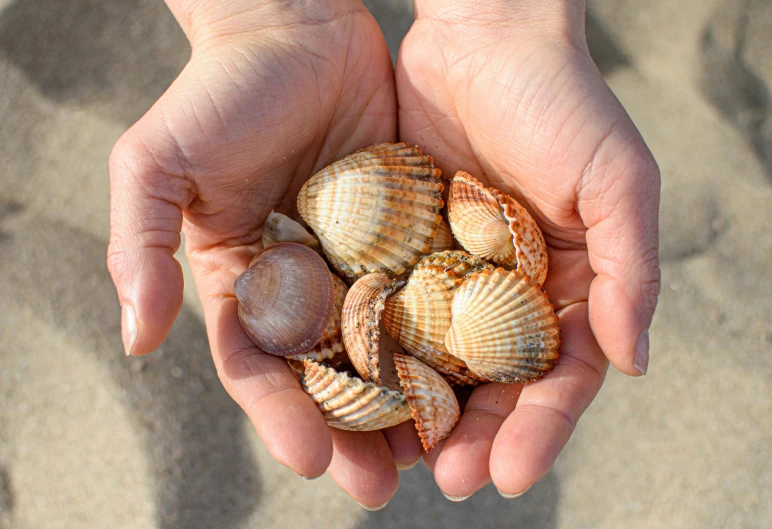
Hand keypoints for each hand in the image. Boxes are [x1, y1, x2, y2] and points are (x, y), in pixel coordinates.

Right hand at [107, 0, 420, 507]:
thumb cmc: (218, 92)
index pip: (260, 365)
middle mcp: (302, 283)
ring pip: (385, 345)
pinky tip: (470, 373)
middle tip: (379, 485)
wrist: (293, 27)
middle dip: (350, 431)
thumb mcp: (158, 165)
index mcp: (242, 282)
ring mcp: (358, 261)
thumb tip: (137, 339)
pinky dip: (444, 334)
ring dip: (404, 403)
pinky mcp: (406, 232)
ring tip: (433, 453)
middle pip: (327, 372)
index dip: (282, 413)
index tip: (314, 459)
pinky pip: (428, 289)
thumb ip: (142, 248)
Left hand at [397, 0, 660, 497]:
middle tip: (443, 479)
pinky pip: (381, 308)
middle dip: (471, 435)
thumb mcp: (615, 180)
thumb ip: (630, 271)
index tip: (506, 474)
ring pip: (431, 359)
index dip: (538, 429)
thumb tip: (634, 362)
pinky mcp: (397, 249)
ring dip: (415, 411)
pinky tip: (350, 387)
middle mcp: (504, 292)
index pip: (558, 375)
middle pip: (490, 382)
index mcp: (564, 288)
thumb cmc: (562, 102)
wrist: (484, 36)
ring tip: (389, 458)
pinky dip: (370, 350)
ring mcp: (448, 275)